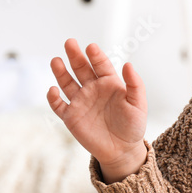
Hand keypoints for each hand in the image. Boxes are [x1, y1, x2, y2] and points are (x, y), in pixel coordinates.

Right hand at [48, 39, 147, 177]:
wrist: (122, 150)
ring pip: (67, 83)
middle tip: (70, 42)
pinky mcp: (71, 117)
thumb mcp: (138, 104)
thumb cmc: (133, 126)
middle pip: (81, 68)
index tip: (91, 47)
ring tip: (56, 61)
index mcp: (109, 83)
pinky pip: (59, 105)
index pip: (100, 65)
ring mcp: (80, 102)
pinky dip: (53, 98)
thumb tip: (128, 64)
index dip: (95, 56)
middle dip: (75, 56)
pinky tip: (53, 90)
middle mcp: (92, 89)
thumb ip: (135, 84)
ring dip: (61, 72)